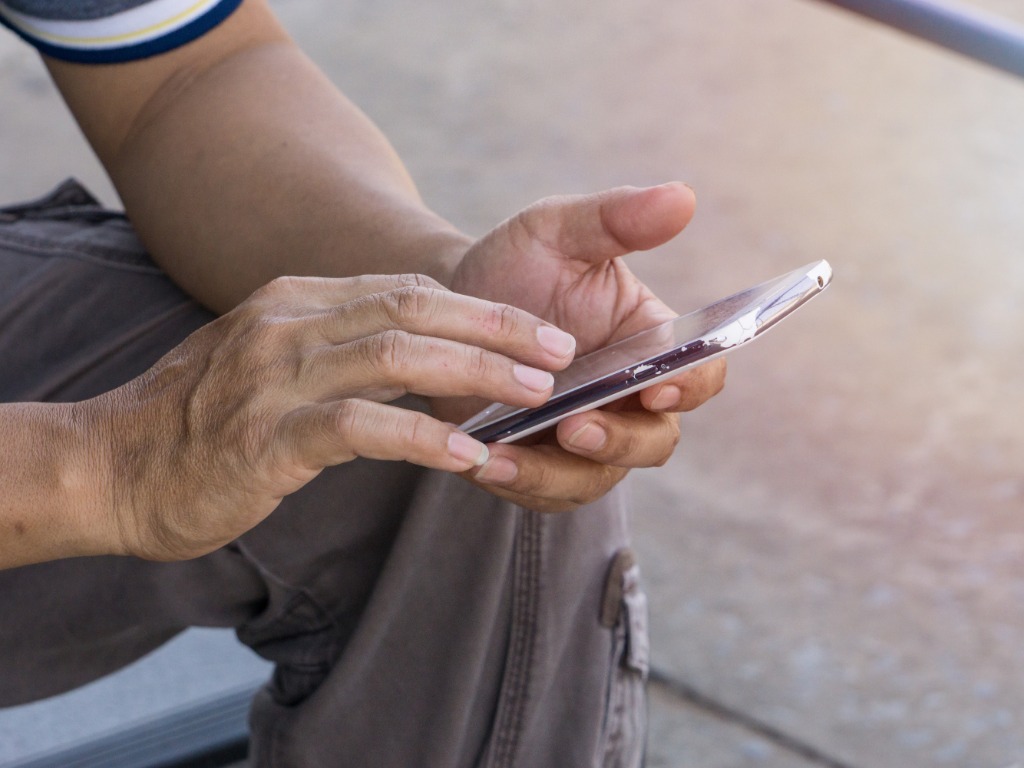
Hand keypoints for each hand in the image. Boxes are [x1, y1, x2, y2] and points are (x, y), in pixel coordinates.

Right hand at [84, 274, 575, 560]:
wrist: (112, 466)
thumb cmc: (203, 419)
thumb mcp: (272, 359)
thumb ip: (338, 347)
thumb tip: (423, 353)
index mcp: (295, 297)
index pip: (406, 288)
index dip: (481, 309)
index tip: (539, 331)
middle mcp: (287, 322)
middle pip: (413, 308)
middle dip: (497, 328)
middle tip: (559, 353)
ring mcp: (274, 376)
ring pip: (396, 355)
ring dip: (476, 372)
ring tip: (533, 397)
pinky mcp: (265, 437)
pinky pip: (359, 427)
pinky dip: (421, 437)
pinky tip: (467, 455)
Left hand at [443, 183, 726, 511]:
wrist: (445, 304)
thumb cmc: (514, 265)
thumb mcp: (555, 230)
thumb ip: (614, 218)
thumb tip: (682, 197)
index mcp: (648, 343)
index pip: (701, 373)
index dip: (692, 385)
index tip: (659, 385)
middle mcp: (627, 399)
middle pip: (656, 440)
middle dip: (622, 441)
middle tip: (576, 426)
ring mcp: (586, 438)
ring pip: (598, 477)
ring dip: (559, 472)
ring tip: (508, 452)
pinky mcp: (540, 463)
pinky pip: (544, 490)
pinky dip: (518, 481)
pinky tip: (481, 460)